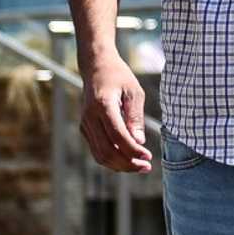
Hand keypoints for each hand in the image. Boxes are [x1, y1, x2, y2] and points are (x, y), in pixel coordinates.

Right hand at [79, 56, 151, 173]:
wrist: (96, 67)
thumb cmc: (119, 76)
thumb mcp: (134, 92)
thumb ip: (136, 117)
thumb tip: (139, 142)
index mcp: (103, 106)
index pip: (117, 136)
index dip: (133, 151)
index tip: (148, 157)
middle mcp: (90, 117)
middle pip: (106, 151)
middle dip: (127, 163)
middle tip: (146, 167)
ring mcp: (85, 124)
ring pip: (100, 154)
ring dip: (120, 165)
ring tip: (139, 166)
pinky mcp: (85, 128)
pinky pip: (97, 150)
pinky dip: (112, 159)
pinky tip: (128, 159)